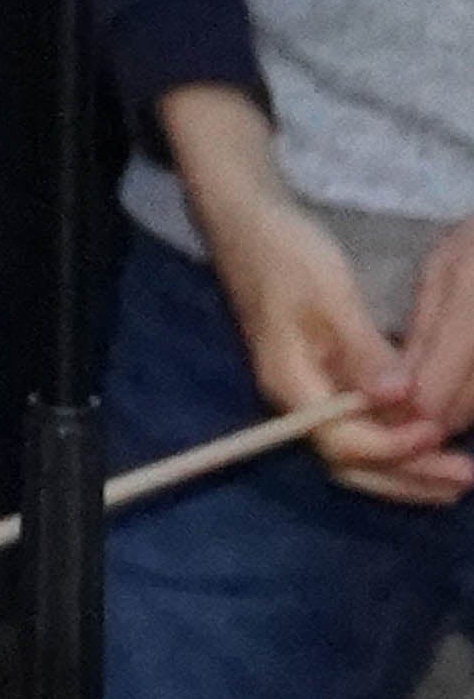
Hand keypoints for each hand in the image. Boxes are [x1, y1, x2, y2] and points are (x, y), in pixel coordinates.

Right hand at [170, 95, 466, 505]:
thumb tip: (402, 399)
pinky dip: (393, 443)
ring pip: (355, 454)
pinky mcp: (318, 380)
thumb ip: (365, 351)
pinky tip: (426, 437)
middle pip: (351, 465)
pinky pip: (357, 430)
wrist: (246, 221)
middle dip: (408, 478)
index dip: (394, 446)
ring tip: (454, 473)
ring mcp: (305, 393)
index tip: (438, 431)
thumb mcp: (330, 294)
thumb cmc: (285, 251)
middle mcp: (295, 402)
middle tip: (463, 476)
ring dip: (405, 469)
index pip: (345, 443)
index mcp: (291, 384)